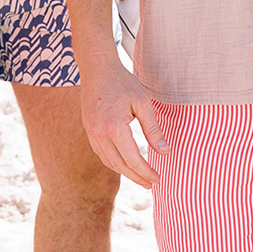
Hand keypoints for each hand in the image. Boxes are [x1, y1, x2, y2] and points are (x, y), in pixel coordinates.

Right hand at [80, 55, 167, 187]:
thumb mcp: (143, 103)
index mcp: (114, 127)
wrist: (96, 67)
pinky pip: (100, 153)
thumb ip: (153, 129)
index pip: (133, 160)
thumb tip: (164, 152)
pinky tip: (123, 162)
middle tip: (151, 184)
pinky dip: (113, 162)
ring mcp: (91, 132)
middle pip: (120, 166)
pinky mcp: (88, 129)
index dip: (147, 172)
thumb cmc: (122, 82)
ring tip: (139, 177)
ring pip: (108, 161)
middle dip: (137, 178)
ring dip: (124, 172)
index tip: (159, 179)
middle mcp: (99, 133)